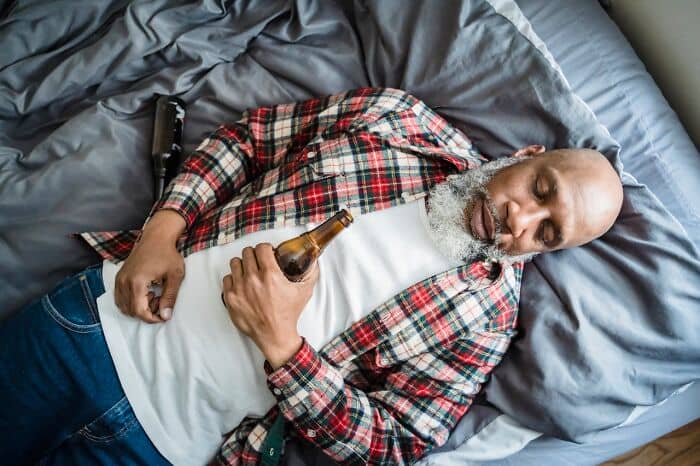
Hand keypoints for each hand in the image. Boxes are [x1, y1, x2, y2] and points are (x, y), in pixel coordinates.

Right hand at [115, 210, 185, 322]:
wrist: (157, 237)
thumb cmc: (168, 254)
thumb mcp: (175, 276)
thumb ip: (170, 297)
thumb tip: (165, 316)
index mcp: (137, 282)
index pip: (139, 311)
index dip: (152, 318)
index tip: (163, 316)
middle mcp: (124, 281)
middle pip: (130, 311)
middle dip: (146, 312)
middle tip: (160, 301)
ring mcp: (119, 279)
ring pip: (123, 306)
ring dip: (138, 307)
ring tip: (154, 296)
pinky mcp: (119, 277)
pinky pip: (120, 297)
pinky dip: (131, 301)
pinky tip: (145, 292)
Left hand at [222, 243, 318, 368]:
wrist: (275, 335)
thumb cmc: (288, 314)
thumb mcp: (304, 291)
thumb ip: (311, 273)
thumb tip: (314, 260)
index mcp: (270, 275)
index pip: (261, 247)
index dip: (266, 248)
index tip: (267, 253)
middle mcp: (253, 280)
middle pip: (247, 252)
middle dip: (254, 255)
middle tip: (258, 262)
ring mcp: (239, 289)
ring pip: (235, 263)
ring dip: (242, 265)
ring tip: (248, 272)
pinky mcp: (230, 298)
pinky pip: (226, 279)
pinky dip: (233, 280)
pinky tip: (241, 284)